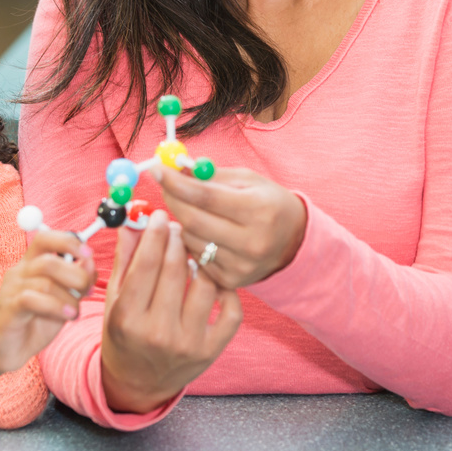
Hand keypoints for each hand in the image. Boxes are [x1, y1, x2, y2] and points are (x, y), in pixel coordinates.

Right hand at [0, 231, 96, 374]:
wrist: (5, 351)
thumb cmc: (35, 323)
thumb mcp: (63, 300)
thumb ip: (76, 281)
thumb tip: (90, 262)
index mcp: (31, 264)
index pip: (45, 238)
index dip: (69, 242)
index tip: (89, 254)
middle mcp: (19, 271)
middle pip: (49, 260)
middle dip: (76, 275)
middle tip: (87, 291)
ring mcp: (11, 289)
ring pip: (45, 282)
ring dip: (69, 297)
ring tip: (75, 311)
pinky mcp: (8, 308)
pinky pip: (32, 299)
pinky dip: (56, 307)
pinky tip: (67, 316)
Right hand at [100, 210, 242, 413]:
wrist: (138, 383)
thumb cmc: (123, 335)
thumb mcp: (114, 300)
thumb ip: (124, 260)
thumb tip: (133, 220)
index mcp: (128, 319)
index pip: (146, 264)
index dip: (155, 233)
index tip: (159, 215)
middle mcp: (158, 333)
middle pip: (175, 269)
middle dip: (177, 239)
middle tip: (177, 226)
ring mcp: (188, 344)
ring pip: (205, 284)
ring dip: (201, 260)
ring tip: (193, 251)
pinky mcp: (211, 350)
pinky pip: (231, 309)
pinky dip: (226, 289)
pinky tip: (212, 278)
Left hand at [154, 165, 306, 289]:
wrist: (293, 241)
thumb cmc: (268, 203)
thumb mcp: (247, 181)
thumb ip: (211, 176)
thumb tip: (174, 169)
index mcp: (259, 210)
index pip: (206, 197)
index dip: (177, 183)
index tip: (158, 170)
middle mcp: (252, 242)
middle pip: (194, 221)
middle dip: (172, 199)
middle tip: (165, 186)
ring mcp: (241, 266)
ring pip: (191, 240)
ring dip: (181, 221)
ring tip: (190, 209)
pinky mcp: (231, 281)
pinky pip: (196, 258)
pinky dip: (191, 241)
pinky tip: (201, 231)